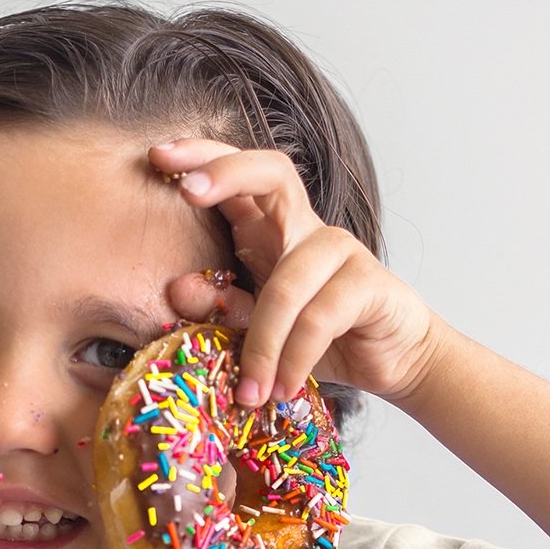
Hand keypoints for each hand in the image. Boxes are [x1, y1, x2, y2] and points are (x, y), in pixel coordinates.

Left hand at [148, 140, 445, 406]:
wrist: (391, 361)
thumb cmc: (318, 341)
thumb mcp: (257, 330)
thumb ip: (222, 309)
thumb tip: (176, 287)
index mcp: (272, 231)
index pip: (240, 178)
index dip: (203, 158)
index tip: (158, 156)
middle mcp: (306, 228)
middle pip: (273, 173)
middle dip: (225, 173)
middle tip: (185, 190)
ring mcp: (341, 251)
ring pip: (285, 285)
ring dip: (261, 345)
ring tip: (248, 392)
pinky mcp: (369, 283)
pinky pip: (319, 319)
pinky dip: (295, 359)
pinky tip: (283, 389)